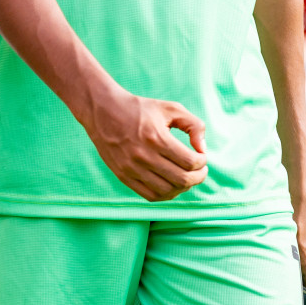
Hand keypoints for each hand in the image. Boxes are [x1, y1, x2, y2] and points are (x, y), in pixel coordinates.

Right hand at [81, 88, 207, 201]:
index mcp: (156, 138)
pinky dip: (166, 194)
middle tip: (200, 170)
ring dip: (183, 187)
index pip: (190, 162)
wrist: (103, 111)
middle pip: (181, 180)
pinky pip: (150, 196)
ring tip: (187, 177)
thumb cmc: (141, 109)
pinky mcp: (123, 177)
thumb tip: (202, 149)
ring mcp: (132, 169)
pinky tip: (171, 184)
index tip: (201, 156)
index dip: (202, 162)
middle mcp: (143, 156)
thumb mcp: (170, 108)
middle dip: (198, 177)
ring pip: (167, 191)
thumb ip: (194, 125)